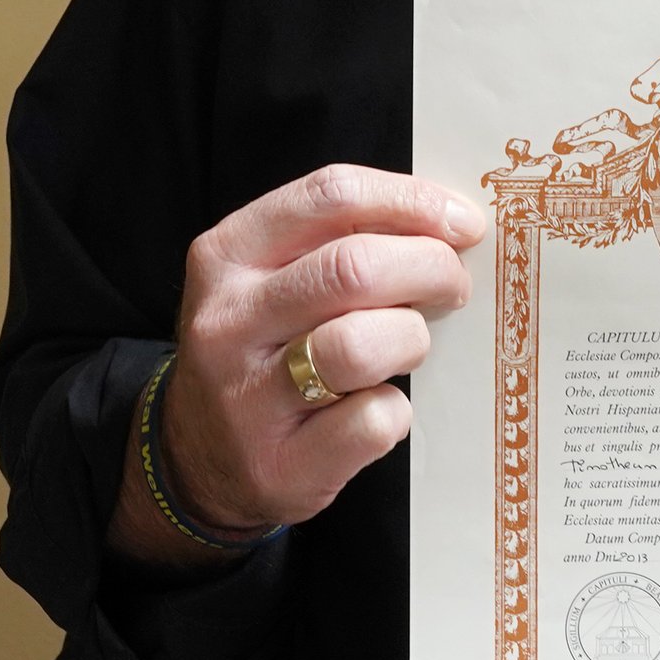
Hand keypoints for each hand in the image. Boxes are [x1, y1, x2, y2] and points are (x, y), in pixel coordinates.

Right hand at [107, 163, 484, 558]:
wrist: (197, 459)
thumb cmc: (261, 351)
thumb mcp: (271, 279)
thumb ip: (340, 241)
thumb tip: (449, 223)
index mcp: (228, 255)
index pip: (331, 196)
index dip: (411, 201)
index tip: (462, 222)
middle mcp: (228, 320)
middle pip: (354, 267)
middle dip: (431, 267)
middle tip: (454, 285)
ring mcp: (248, 397)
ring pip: (361, 344)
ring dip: (411, 339)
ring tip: (409, 345)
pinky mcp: (280, 464)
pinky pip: (371, 420)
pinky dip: (395, 412)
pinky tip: (377, 408)